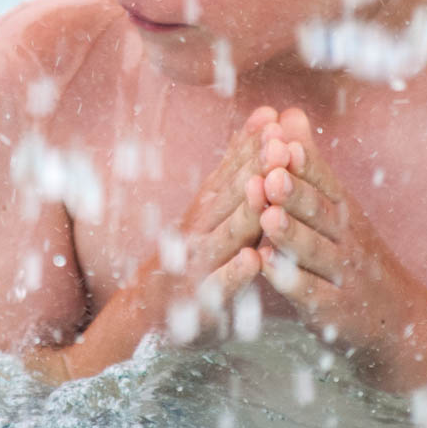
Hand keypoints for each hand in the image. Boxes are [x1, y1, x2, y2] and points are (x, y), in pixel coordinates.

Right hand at [148, 105, 278, 344]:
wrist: (148, 312)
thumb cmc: (196, 252)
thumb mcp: (214, 206)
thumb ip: (238, 163)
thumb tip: (264, 115)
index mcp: (208, 207)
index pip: (232, 171)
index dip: (252, 146)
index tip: (274, 120)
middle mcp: (200, 230)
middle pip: (230, 197)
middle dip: (254, 169)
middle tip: (278, 143)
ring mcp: (197, 264)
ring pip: (226, 236)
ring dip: (246, 214)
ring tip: (265, 191)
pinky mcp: (199, 301)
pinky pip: (218, 286)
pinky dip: (234, 274)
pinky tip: (253, 261)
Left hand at [254, 107, 426, 385]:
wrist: (400, 320)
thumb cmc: (355, 254)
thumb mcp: (339, 206)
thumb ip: (310, 164)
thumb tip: (288, 112)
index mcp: (345, 210)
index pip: (323, 180)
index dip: (301, 162)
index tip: (278, 138)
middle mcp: (347, 239)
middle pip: (320, 212)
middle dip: (295, 192)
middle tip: (270, 172)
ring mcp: (343, 275)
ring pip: (315, 251)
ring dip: (290, 235)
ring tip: (267, 218)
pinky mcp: (334, 311)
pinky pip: (311, 293)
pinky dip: (289, 280)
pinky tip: (267, 266)